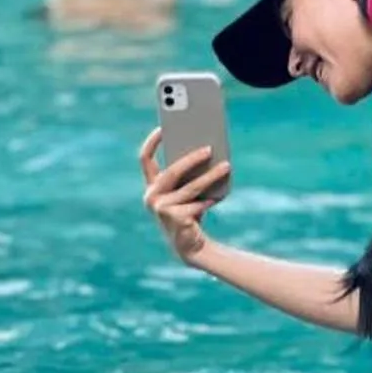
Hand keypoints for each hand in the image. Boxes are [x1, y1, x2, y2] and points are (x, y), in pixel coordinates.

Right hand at [139, 127, 229, 263]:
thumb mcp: (187, 191)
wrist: (191, 246)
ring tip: (226, 166)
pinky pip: (198, 204)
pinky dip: (210, 200)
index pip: (145, 159)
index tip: (164, 126)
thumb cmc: (190, 212)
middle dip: (192, 158)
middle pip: (172, 170)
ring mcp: (161, 209)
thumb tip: (206, 150)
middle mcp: (151, 196)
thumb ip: (189, 174)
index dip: (152, 142)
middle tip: (209, 148)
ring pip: (191, 187)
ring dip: (211, 176)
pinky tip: (219, 196)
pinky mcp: (174, 219)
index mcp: (152, 186)